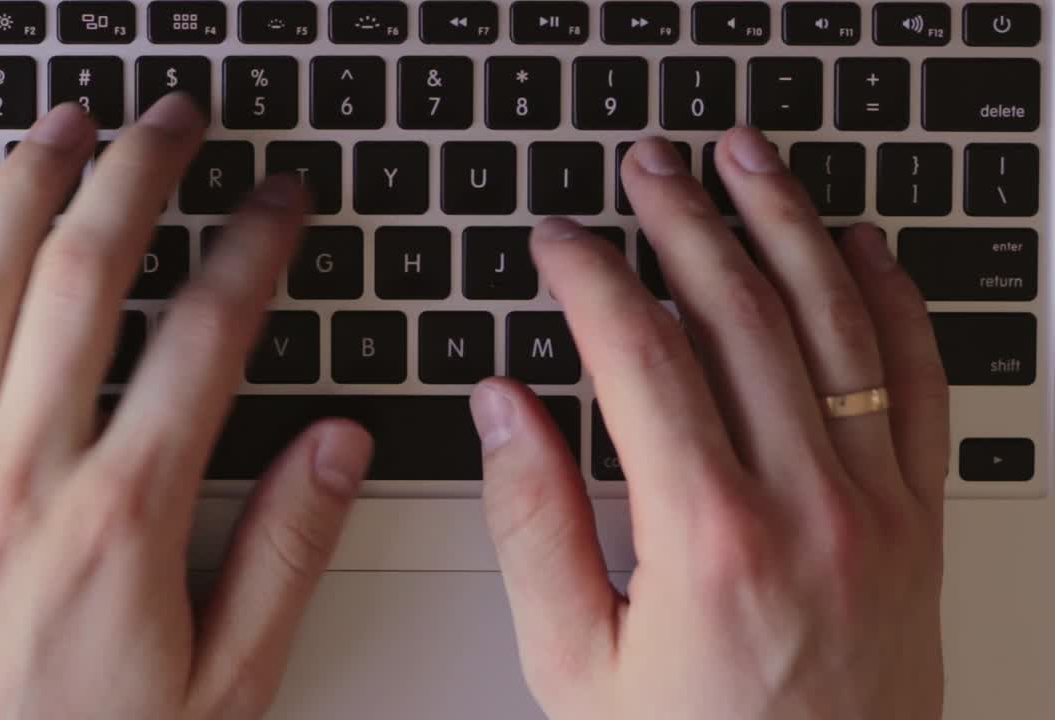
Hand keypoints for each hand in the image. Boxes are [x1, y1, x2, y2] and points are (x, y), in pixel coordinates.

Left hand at [0, 95, 372, 719]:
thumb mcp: (224, 684)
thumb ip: (284, 554)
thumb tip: (335, 448)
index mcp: (124, 518)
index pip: (204, 338)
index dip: (251, 249)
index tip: (277, 201)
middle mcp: (25, 476)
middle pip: (84, 278)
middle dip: (137, 175)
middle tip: (174, 119)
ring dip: (27, 187)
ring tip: (66, 123)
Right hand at [471, 130, 947, 719]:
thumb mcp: (573, 663)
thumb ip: (531, 524)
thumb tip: (505, 410)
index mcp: (707, 537)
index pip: (640, 356)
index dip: (591, 279)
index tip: (561, 242)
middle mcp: (806, 504)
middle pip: (740, 313)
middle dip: (684, 220)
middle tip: (647, 166)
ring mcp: (877, 504)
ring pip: (836, 320)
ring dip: (784, 223)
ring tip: (745, 160)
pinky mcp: (919, 518)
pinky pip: (918, 380)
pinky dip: (891, 299)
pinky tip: (859, 249)